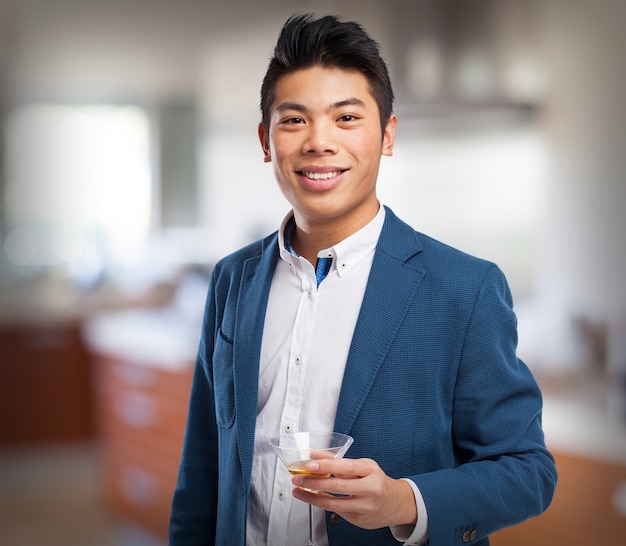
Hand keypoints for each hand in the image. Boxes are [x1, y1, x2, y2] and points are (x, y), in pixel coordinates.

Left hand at [291, 458, 417, 529]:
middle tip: (298, 477)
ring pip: (334, 504)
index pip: (346, 467)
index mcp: (371, 471)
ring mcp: (365, 507)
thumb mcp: (364, 466)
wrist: (397, 504)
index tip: (310, 463)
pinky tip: (312, 497)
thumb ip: (340, 461)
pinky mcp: (359, 520)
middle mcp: (370, 489)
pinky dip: (322, 503)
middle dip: (314, 482)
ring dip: (313, 497)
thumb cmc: (377, 481)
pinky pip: (336, 511)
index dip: (326, 464)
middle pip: (338, 486)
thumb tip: (316, 456)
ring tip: (299, 490)